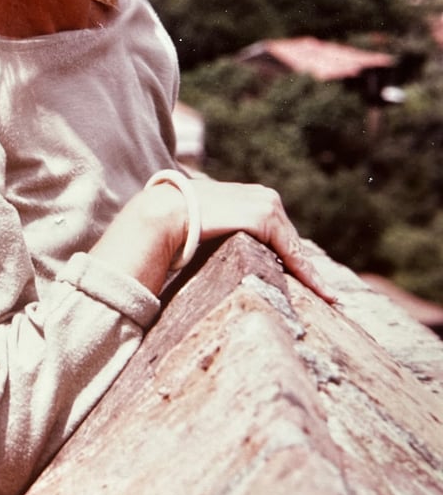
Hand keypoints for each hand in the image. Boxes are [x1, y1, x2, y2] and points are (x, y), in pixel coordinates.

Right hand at [191, 179, 336, 302]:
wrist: (168, 211)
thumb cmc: (181, 221)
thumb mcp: (213, 222)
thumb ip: (226, 229)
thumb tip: (218, 246)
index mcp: (255, 197)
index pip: (280, 232)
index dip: (295, 256)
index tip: (310, 275)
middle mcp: (267, 197)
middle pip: (291, 241)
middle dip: (305, 268)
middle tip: (326, 294)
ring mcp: (267, 205)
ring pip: (294, 249)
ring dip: (310, 275)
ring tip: (327, 297)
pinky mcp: (264, 217)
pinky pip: (292, 253)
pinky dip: (307, 274)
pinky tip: (321, 292)